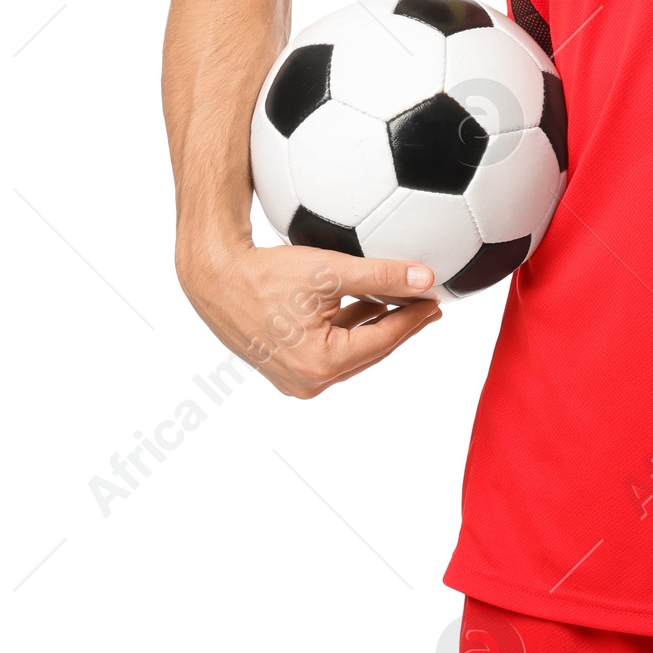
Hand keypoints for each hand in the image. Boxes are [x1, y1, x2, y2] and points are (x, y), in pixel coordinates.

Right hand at [177, 238, 443, 397]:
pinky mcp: (286, 367)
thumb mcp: (331, 270)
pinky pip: (330, 350)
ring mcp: (295, 379)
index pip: (385, 340)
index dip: (415, 318)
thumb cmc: (266, 274)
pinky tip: (366, 304)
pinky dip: (351, 329)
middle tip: (428, 306)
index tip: (437, 300)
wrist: (215, 278)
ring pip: (352, 352)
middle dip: (401, 326)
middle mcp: (309, 382)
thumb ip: (382, 275)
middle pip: (370, 351)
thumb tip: (426, 277)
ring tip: (403, 303)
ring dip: (377, 327)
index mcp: (322, 364)